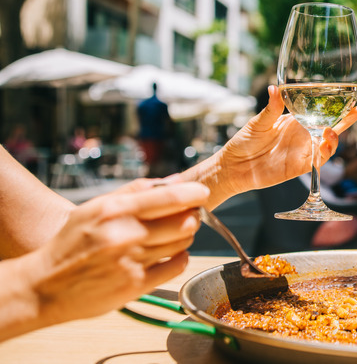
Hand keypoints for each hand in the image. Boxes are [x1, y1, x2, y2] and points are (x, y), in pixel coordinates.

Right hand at [20, 179, 208, 328]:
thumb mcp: (95, 208)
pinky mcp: (136, 285)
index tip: (202, 193)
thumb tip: (174, 180)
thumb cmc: (71, 243)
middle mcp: (125, 235)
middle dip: (191, 216)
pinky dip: (179, 258)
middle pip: (185, 221)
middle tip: (187, 215)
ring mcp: (132, 262)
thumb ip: (135, 191)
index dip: (194, 194)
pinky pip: (176, 266)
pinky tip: (167, 255)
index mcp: (115, 210)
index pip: (170, 197)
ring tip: (169, 235)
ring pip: (183, 243)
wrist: (44, 286)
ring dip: (184, 237)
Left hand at [181, 85, 356, 206]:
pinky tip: (323, 145)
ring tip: (331, 131)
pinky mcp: (299, 167)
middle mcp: (303, 136)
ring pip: (327, 146)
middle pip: (331, 128)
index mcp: (295, 121)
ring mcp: (302, 152)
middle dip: (347, 120)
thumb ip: (271, 108)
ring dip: (334, 138)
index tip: (351, 99)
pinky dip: (323, 155)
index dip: (336, 107)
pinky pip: (317, 162)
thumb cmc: (244, 142)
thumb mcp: (258, 122)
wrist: (234, 166)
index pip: (320, 112)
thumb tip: (275, 88)